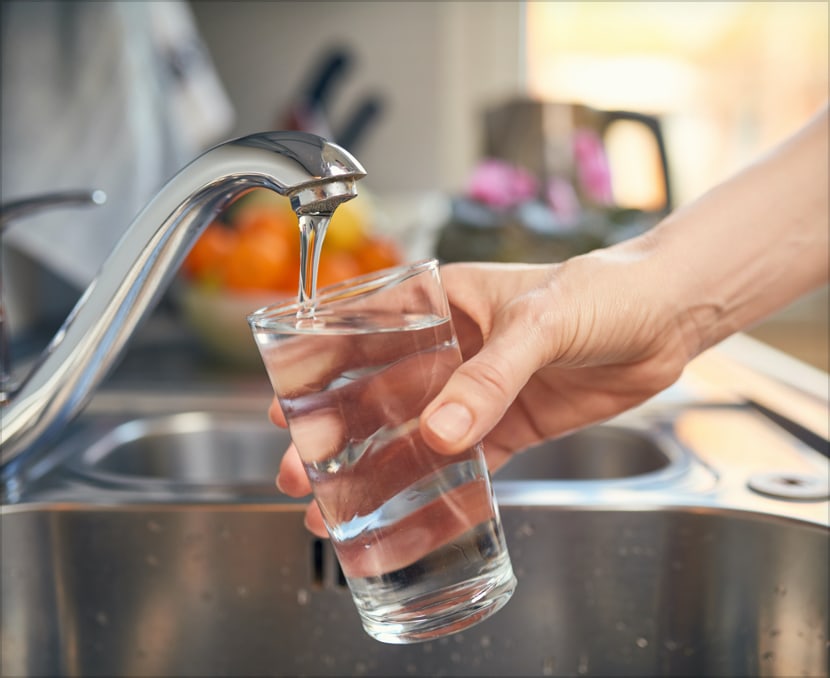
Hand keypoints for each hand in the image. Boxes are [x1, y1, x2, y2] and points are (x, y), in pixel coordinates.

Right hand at [273, 243, 694, 536]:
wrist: (666, 318)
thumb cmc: (602, 291)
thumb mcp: (540, 323)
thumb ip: (490, 376)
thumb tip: (439, 432)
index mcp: (444, 304)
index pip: (367, 334)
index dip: (321, 369)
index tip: (287, 404)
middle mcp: (453, 349)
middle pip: (381, 394)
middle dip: (338, 433)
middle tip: (302, 470)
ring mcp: (479, 390)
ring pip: (416, 434)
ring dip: (379, 468)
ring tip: (339, 505)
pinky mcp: (510, 424)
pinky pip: (467, 462)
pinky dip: (439, 487)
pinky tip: (408, 511)